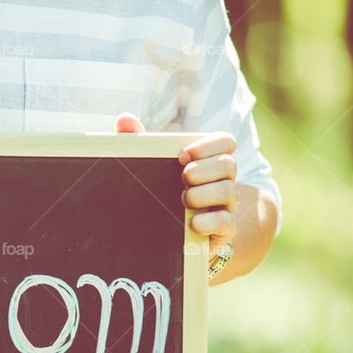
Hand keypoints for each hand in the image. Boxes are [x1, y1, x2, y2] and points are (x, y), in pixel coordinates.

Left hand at [115, 113, 238, 252]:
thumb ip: (140, 142)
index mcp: (209, 160)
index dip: (209, 145)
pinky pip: (226, 222)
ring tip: (183, 200)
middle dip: (205, 168)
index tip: (183, 154)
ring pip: (228, 191)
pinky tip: (192, 223)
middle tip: (183, 176)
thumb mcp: (153, 167)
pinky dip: (209, 221)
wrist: (173, 234)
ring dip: (203, 194)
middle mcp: (223, 179)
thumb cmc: (164, 191)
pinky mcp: (224, 229)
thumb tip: (124, 119)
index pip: (226, 141)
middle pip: (228, 164)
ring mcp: (226, 204)